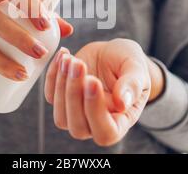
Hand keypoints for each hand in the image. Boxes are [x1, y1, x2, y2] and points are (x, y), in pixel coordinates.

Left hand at [45, 38, 163, 145]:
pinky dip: (52, 75)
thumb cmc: (129, 63)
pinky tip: (63, 55)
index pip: (106, 133)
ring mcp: (77, 113)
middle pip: (78, 127)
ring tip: (69, 58)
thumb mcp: (136, 68)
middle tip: (78, 64)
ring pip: (61, 115)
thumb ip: (132, 84)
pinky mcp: (63, 99)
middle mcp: (96, 123)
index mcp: (120, 121)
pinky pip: (50, 95)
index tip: (93, 81)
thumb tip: (122, 103)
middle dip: (74, 94)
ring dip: (61, 85)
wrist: (113, 54)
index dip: (96, 112)